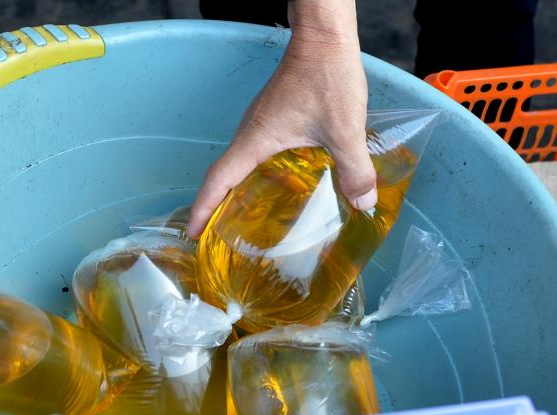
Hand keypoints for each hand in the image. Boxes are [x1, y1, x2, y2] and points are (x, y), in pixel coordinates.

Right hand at [187, 0, 376, 238]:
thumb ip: (354, 169)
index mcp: (255, 140)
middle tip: (216, 236)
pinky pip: (255, 152)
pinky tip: (277, 185)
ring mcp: (260, 123)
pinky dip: (254, 174)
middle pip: (222, 175)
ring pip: (239, 163)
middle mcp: (250, 132)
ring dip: (234, 190)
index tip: (193, 232)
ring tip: (241, 219)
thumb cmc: (326, 76)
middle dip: (214, 207)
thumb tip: (363, 205)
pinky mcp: (273, 117)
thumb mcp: (345, 129)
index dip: (203, 208)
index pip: (219, 180)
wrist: (325, 37)